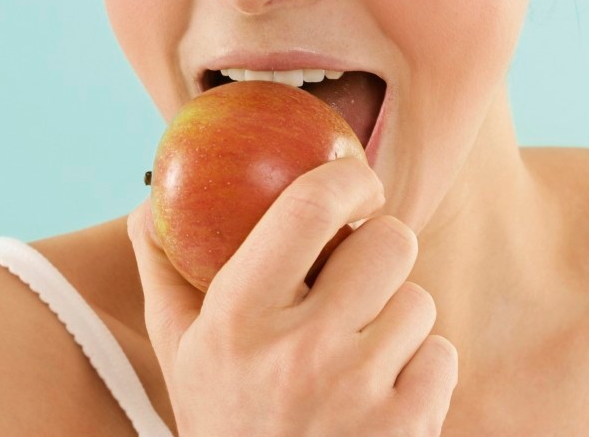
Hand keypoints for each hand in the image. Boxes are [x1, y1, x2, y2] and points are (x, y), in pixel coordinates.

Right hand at [128, 155, 459, 435]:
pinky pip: (441, 353)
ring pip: (419, 299)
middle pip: (389, 242)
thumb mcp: (180, 357)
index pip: (308, 208)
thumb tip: (147, 205)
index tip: (356, 182)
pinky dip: (421, 368)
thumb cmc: (226, 424)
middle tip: (361, 272)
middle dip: (380, 250)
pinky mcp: (407, 427)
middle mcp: (300, 351)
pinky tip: (382, 393)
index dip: (347, 178)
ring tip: (360, 350)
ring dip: (398, 316)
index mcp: (238, 319)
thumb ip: (165, 275)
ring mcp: (357, 392)